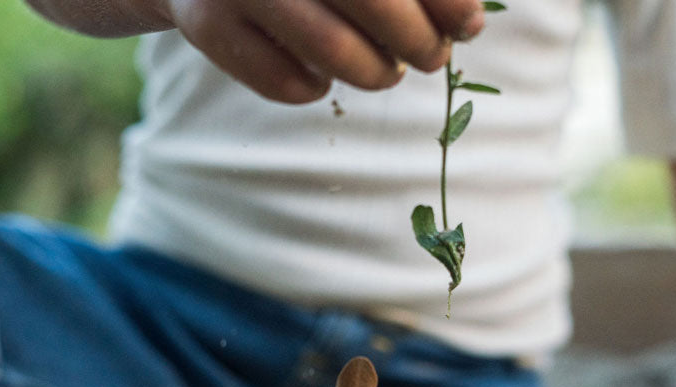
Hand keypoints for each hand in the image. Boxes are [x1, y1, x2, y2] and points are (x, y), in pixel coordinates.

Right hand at [165, 0, 485, 102]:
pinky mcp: (204, 24)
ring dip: (373, 74)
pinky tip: (323, 79)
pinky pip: (279, 81)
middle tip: (433, 58)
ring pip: (329, 50)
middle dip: (418, 41)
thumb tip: (467, 15)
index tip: (471, 26)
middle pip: (373, 1)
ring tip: (387, 73)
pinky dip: (312, 90)